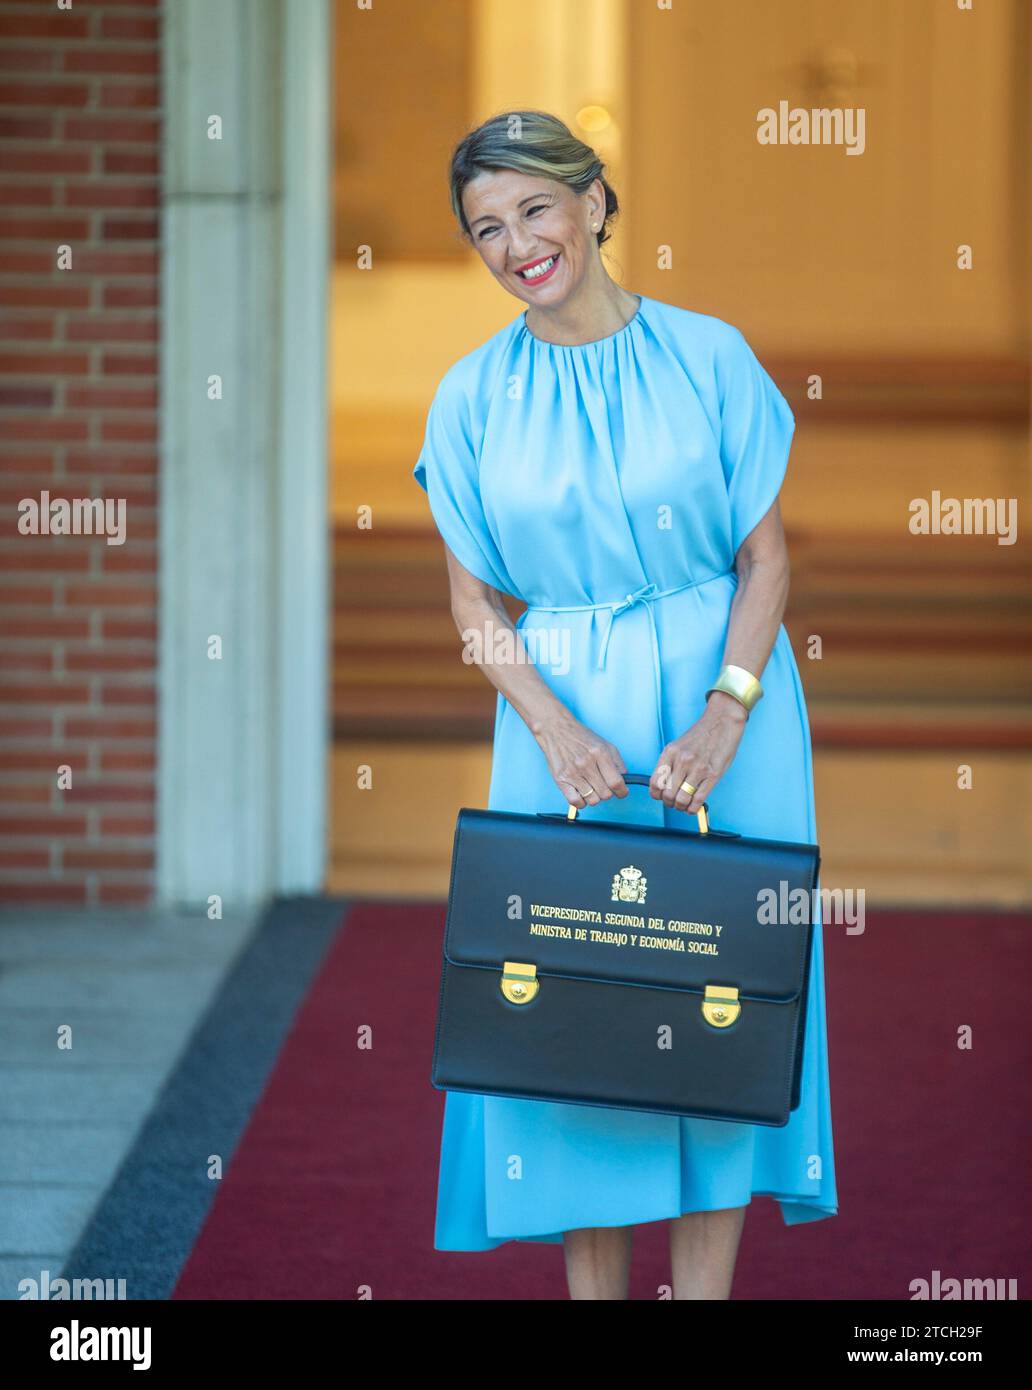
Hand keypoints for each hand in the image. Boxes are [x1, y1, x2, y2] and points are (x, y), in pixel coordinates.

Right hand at [534, 709, 628, 810]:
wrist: (556, 730)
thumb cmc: (581, 738)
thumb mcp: (605, 744)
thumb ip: (617, 762)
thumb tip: (624, 780)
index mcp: (600, 753)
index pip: (616, 782)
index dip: (622, 791)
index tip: (622, 792)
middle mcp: (586, 763)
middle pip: (605, 794)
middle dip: (608, 793)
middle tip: (603, 786)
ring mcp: (572, 772)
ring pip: (592, 800)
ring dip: (595, 797)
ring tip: (591, 787)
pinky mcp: (560, 779)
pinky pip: (576, 802)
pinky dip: (581, 802)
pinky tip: (581, 793)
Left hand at [649, 692, 746, 813]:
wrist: (722, 722)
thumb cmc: (701, 735)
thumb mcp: (678, 745)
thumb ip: (670, 763)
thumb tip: (664, 786)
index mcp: (670, 752)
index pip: (654, 783)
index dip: (656, 795)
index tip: (661, 796)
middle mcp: (682, 761)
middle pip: (667, 794)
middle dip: (669, 803)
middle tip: (674, 802)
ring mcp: (697, 769)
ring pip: (681, 800)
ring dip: (681, 807)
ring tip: (684, 805)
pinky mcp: (713, 775)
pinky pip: (698, 800)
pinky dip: (694, 808)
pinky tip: (694, 806)